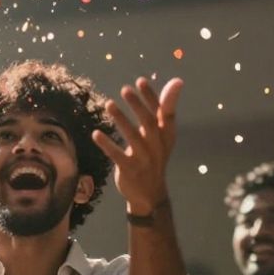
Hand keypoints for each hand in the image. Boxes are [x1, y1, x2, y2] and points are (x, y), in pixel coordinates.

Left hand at [92, 76, 181, 214]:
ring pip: (133, 138)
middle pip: (149, 124)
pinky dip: (107, 145)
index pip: (163, 113)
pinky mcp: (130, 171)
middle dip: (138, 106)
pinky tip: (96, 133)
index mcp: (167, 135)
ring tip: (109, 104)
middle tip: (126, 89)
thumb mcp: (164, 134)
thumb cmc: (155, 156)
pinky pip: (118, 156)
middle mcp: (158, 147)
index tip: (140, 80)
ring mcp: (144, 160)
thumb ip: (166, 108)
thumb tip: (177, 81)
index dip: (152, 97)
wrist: (150, 194)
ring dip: (121, 120)